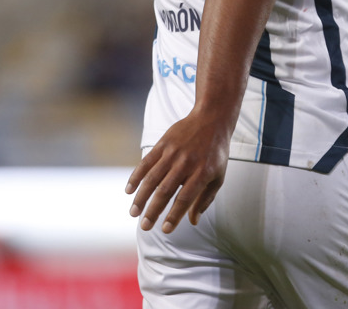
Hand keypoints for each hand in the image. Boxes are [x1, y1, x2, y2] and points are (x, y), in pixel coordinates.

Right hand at [125, 110, 230, 233]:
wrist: (211, 119)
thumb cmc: (216, 152)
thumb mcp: (219, 175)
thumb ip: (206, 199)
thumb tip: (193, 221)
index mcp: (202, 173)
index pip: (185, 199)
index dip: (174, 215)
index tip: (165, 229)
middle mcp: (186, 163)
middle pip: (165, 191)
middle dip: (153, 211)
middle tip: (145, 226)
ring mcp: (173, 152)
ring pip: (152, 179)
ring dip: (141, 197)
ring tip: (133, 213)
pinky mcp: (163, 143)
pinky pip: (146, 162)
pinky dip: (136, 176)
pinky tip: (129, 190)